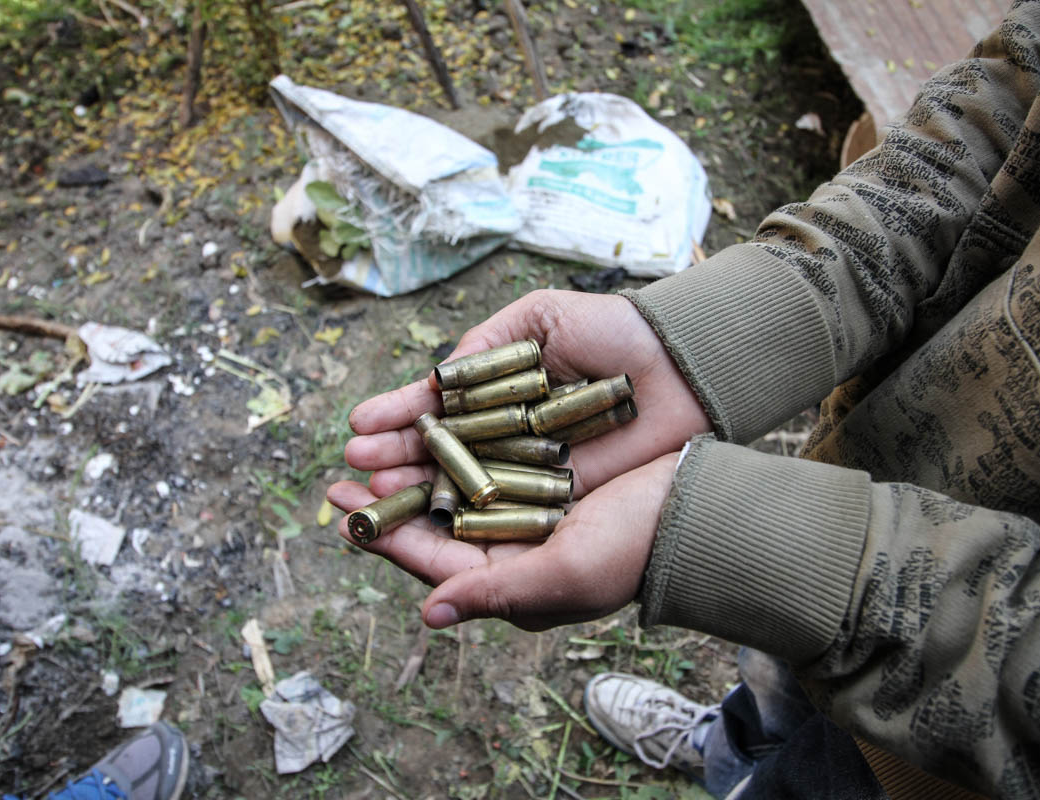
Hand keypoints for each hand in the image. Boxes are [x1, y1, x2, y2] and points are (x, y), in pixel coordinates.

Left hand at [326, 452, 678, 629]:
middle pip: (436, 524)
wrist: (698, 504)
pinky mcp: (546, 473)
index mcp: (513, 580)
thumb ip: (495, 592)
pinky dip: (458, 443)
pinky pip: (489, 458)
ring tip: (376, 444)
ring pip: (456, 487)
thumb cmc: (635, 547)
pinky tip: (432, 422)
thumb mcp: (565, 575)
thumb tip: (427, 613)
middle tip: (343, 472)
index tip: (341, 513)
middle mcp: (515, 547)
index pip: (434, 563)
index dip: (384, 536)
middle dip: (390, 499)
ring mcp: (530, 508)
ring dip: (415, 466)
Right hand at [343, 289, 708, 498]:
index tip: (357, 427)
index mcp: (499, 393)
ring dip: (415, 494)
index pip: (437, 412)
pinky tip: (425, 519)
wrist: (681, 362)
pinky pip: (506, 511)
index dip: (397, 420)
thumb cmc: (612, 331)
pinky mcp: (560, 500)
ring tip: (370, 494)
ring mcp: (531, 471)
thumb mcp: (538, 320)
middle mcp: (508, 436)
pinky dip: (465, 517)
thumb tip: (431, 385)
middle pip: (439, 456)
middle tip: (349, 471)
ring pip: (462, 488)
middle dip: (393, 464)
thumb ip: (482, 351)